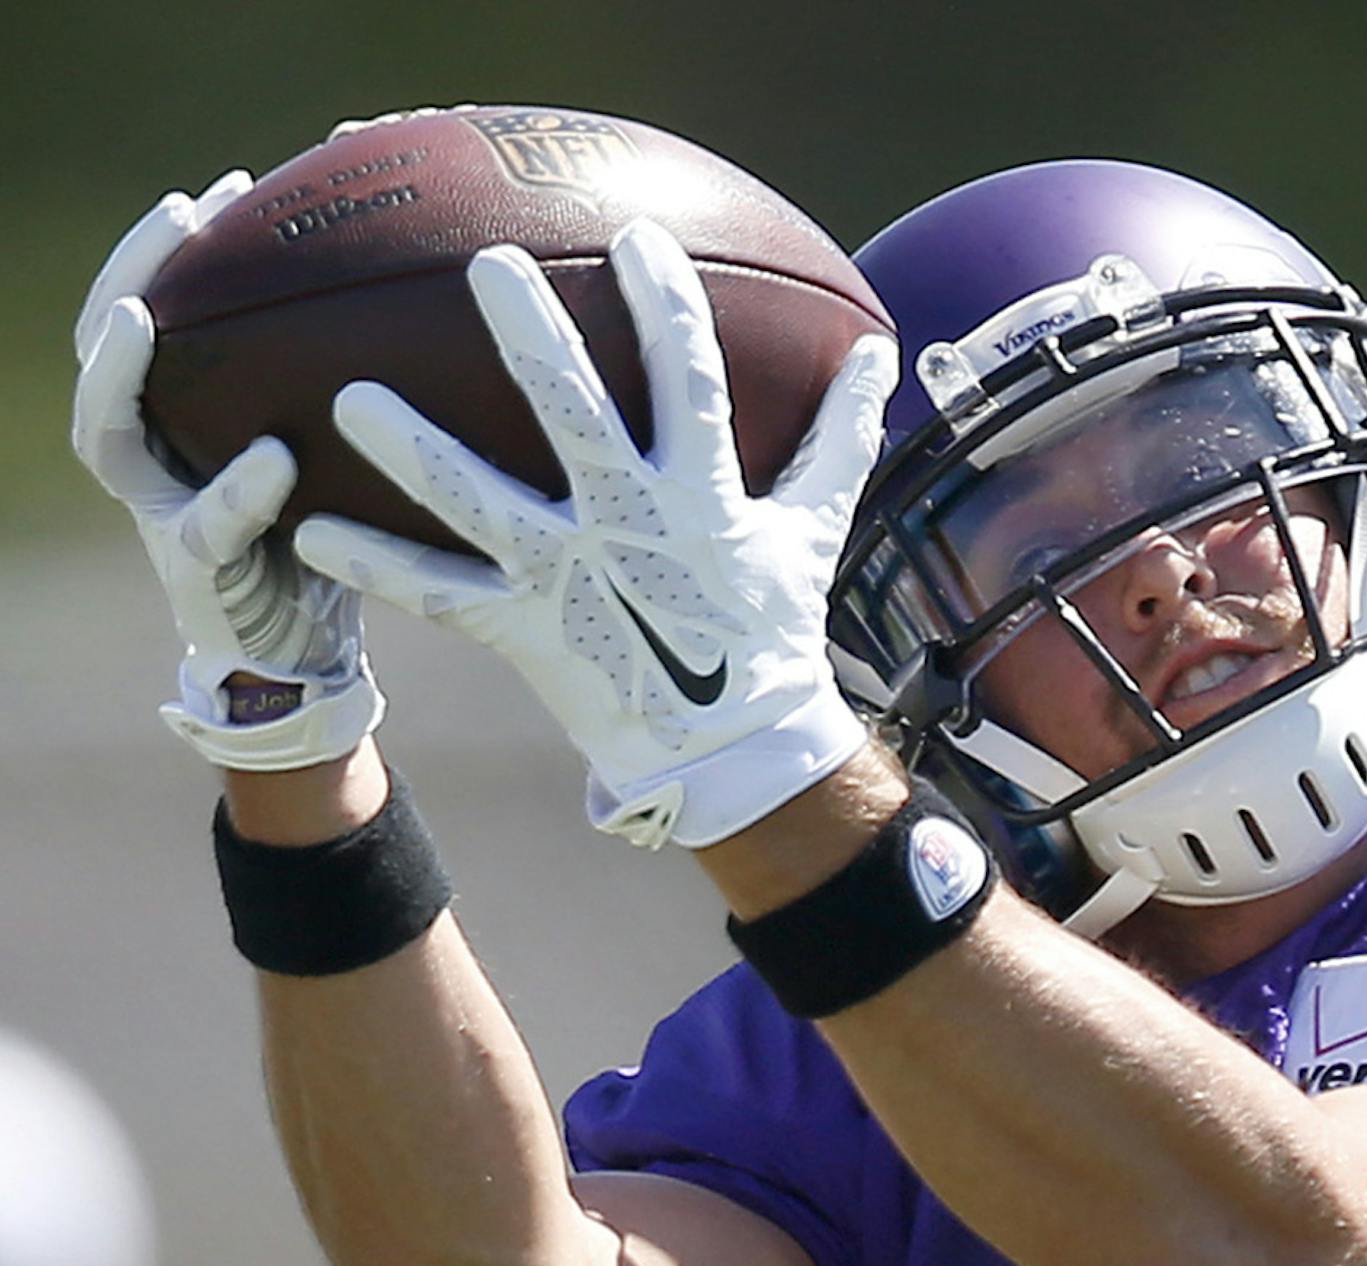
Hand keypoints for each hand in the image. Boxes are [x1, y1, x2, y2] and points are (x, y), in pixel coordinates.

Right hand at [70, 179, 384, 772]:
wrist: (309, 657)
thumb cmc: (327, 540)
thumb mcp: (333, 455)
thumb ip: (347, 391)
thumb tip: (429, 298)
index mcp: (182, 421)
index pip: (153, 312)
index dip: (174, 249)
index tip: (229, 189)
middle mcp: (155, 459)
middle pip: (102, 346)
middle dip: (132, 272)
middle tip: (178, 213)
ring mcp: (162, 516)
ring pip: (107, 430)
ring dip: (120, 367)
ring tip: (145, 318)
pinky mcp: (198, 578)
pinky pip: (206, 527)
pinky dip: (235, 490)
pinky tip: (273, 456)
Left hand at [294, 220, 896, 848]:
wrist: (735, 753)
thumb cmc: (770, 636)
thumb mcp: (812, 532)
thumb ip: (840, 440)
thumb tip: (884, 361)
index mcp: (699, 493)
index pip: (690, 380)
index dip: (665, 309)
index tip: (636, 241)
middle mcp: (626, 524)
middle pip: (570, 414)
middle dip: (529, 336)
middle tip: (484, 265)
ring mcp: (569, 577)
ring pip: (480, 503)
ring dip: (412, 452)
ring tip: (351, 399)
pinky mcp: (527, 631)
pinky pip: (440, 596)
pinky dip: (377, 569)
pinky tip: (311, 535)